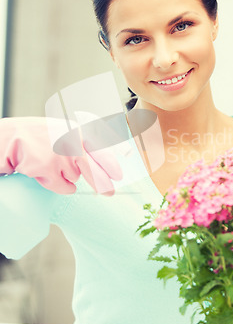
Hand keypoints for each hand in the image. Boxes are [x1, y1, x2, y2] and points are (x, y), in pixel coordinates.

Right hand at [0, 117, 122, 194]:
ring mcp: (61, 156)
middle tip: (110, 192)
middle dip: (103, 183)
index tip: (129, 156)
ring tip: (51, 163)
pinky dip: (59, 186)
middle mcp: (72, 142)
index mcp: (78, 130)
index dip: (116, 150)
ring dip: (67, 176)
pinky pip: (65, 187)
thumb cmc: (40, 136)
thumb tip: (100, 160)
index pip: (102, 141)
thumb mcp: (64, 131)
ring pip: (76, 178)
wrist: (12, 138)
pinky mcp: (50, 170)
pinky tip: (47, 174)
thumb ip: (82, 141)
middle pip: (94, 168)